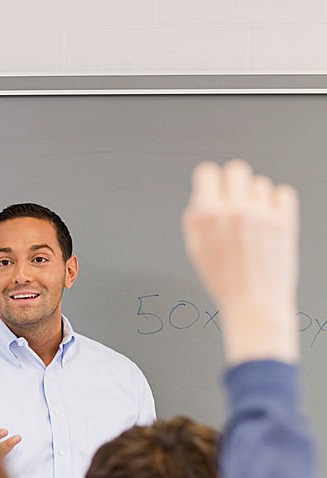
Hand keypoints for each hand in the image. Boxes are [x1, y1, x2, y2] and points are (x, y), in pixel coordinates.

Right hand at [182, 160, 298, 364]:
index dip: (209, 182)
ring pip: (260, 183)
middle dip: (233, 184)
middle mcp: (233, 212)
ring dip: (256, 198)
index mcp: (207, 218)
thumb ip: (196, 219)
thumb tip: (202, 195)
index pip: (207, 172)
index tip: (214, 189)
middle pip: (236, 169)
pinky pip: (283, 193)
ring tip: (254, 223)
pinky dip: (277, 203)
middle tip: (235, 203)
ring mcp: (261, 215)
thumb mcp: (196, 252)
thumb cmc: (226, 282)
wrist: (254, 305)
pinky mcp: (284, 220)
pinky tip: (270, 221)